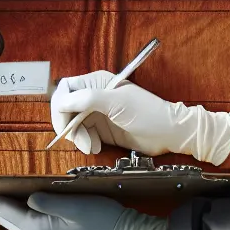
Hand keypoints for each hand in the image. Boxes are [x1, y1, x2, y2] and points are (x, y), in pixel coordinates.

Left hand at [0, 183, 167, 229]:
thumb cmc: (100, 218)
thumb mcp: (73, 204)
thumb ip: (46, 200)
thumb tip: (27, 197)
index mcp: (36, 229)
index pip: (1, 209)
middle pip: (1, 216)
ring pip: (9, 219)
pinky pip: (21, 221)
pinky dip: (10, 209)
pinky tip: (7, 200)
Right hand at [51, 70, 229, 163]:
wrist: (168, 133)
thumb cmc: (149, 113)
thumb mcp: (117, 103)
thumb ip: (87, 99)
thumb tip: (61, 101)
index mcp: (97, 82)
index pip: (66, 89)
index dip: (60, 105)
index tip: (64, 122)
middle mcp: (94, 96)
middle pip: (66, 108)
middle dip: (68, 125)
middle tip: (76, 139)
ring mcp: (97, 113)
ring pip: (72, 124)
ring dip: (77, 137)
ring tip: (90, 146)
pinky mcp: (102, 129)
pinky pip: (83, 135)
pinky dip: (85, 143)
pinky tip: (95, 147)